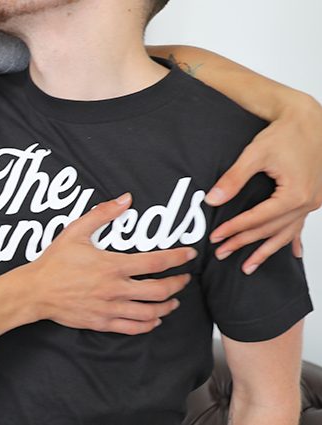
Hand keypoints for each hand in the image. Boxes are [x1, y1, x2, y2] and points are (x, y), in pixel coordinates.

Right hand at [21, 193, 196, 334]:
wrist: (36, 290)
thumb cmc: (54, 261)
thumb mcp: (76, 231)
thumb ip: (102, 214)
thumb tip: (125, 199)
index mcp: (113, 265)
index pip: (156, 262)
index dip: (178, 257)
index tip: (189, 254)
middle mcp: (116, 289)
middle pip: (160, 290)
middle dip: (178, 284)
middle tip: (184, 279)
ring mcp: (110, 308)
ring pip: (150, 312)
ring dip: (167, 306)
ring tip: (173, 301)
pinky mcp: (102, 322)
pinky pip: (133, 328)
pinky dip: (149, 324)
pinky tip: (153, 319)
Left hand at [206, 94, 321, 273]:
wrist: (308, 120)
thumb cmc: (284, 134)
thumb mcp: (255, 154)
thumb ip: (233, 179)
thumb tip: (213, 200)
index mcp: (295, 194)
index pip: (258, 219)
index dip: (234, 229)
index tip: (215, 237)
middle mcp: (307, 202)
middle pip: (270, 230)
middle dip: (244, 243)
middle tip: (221, 253)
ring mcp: (312, 202)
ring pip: (286, 233)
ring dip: (266, 251)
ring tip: (248, 267)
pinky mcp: (312, 198)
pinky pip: (301, 225)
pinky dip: (293, 240)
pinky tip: (294, 255)